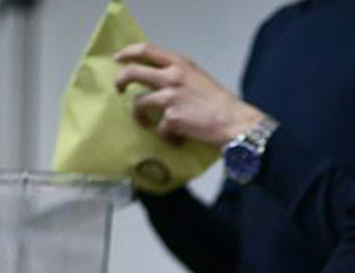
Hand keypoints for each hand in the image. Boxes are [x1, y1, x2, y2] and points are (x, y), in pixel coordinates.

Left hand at [114, 42, 264, 146]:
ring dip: (139, 116)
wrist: (235, 123)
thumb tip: (161, 83)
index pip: (147, 50)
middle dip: (120, 81)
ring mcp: (170, 97)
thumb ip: (179, 76)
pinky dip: (166, 137)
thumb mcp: (199, 78)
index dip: (128, 53)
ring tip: (146, 125)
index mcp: (180, 64)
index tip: (119, 59)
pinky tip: (177, 141)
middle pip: (133, 72)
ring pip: (138, 103)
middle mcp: (173, 76)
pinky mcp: (171, 118)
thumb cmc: (220, 104)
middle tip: (119, 89)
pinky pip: (159, 129)